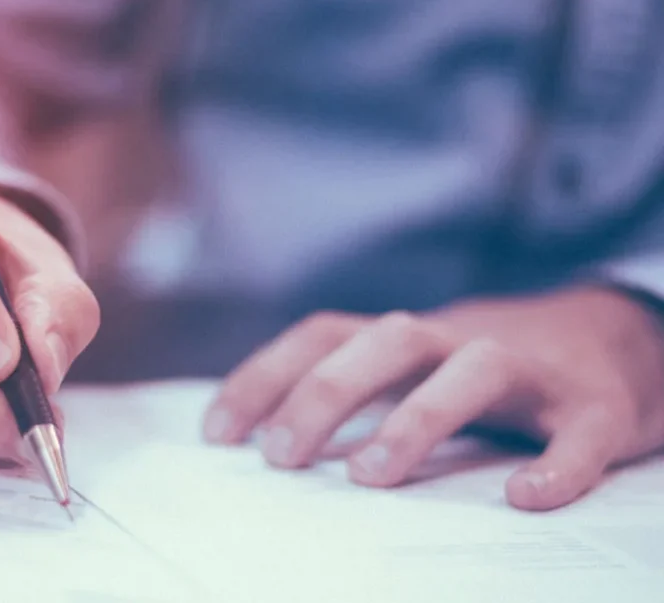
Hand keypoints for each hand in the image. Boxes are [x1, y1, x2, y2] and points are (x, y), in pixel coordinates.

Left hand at [202, 287, 663, 509]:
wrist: (616, 336)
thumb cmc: (490, 366)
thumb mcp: (415, 365)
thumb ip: (355, 387)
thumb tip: (266, 438)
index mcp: (408, 337)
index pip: (323, 335)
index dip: (265, 376)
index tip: (217, 433)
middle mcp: (461, 338)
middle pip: (387, 341)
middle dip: (325, 393)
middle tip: (278, 457)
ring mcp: (532, 366)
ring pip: (475, 369)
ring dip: (418, 417)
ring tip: (368, 477)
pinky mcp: (597, 403)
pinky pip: (581, 430)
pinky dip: (557, 463)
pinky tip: (526, 498)